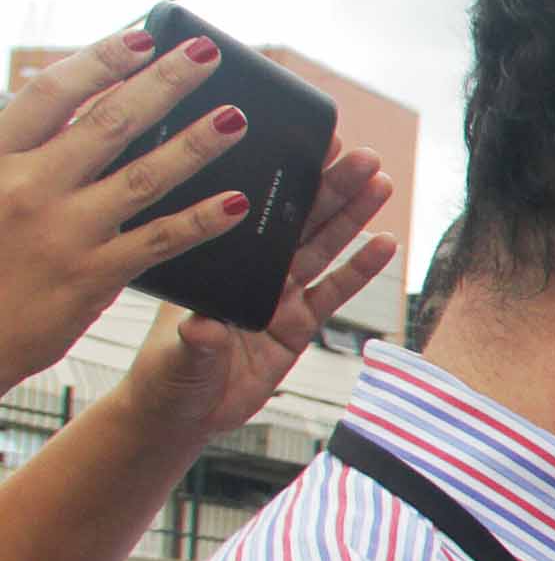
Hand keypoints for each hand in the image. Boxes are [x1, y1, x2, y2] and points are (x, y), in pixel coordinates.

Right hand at [0, 26, 266, 388]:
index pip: (54, 94)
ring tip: (236, 120)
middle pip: (110, 122)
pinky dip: (202, 220)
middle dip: (164, 83)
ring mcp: (65, 229)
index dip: (101, 61)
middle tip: (207, 55)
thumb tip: (44, 88)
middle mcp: (30, 184)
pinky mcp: (92, 274)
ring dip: (196, 144)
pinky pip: (160, 239)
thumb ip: (15, 144)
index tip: (143, 38)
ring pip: (145, 175)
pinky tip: (237, 204)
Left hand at [104, 143, 396, 451]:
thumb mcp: (173, 357)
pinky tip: (385, 245)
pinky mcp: (297, 327)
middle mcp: (250, 273)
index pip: (252, 210)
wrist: (179, 415)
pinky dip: (360, 271)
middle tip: (362, 157)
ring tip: (381, 184)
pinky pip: (334, 294)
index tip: (309, 146)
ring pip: (321, 248)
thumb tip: (201, 326)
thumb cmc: (162, 377)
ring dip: (353, 216)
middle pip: (297, 221)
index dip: (283, 177)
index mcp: (216, 266)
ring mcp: (277, 297)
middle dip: (331, 186)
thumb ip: (194, 341)